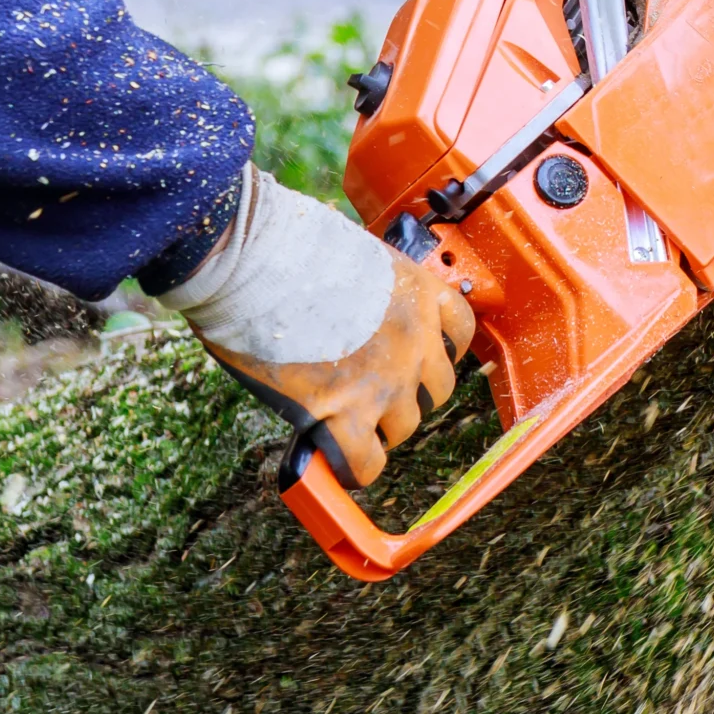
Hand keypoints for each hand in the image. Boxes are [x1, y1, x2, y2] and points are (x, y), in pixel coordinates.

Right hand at [155, 168, 475, 488]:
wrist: (253, 260)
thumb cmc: (287, 245)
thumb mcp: (355, 257)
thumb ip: (369, 292)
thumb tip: (353, 315)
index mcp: (419, 291)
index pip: (460, 332)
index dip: (436, 351)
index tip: (415, 358)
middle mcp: (415, 337)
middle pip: (436, 388)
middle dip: (408, 392)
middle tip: (372, 391)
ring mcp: (386, 378)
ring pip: (405, 427)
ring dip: (379, 427)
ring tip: (347, 420)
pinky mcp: (346, 411)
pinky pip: (366, 462)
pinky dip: (353, 467)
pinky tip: (334, 461)